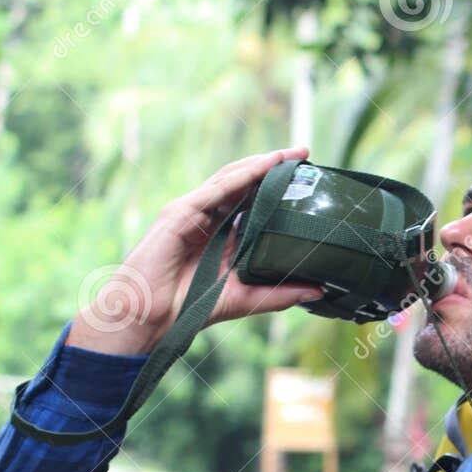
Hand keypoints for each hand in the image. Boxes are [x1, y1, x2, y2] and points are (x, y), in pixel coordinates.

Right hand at [67, 147, 325, 354]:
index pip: (253, 201)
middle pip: (244, 182)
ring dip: (261, 163)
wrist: (151, 317)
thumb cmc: (190, 307)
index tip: (307, 177)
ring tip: (289, 154)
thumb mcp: (246, 298)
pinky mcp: (180, 212)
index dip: (277, 187)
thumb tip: (320, 291)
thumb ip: (281, 294)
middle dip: (273, 166)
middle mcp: (207, 217)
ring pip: (231, 178)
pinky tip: (264, 166)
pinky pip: (215, 189)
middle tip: (304, 154)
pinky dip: (242, 175)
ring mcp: (192, 211)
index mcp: (221, 234)